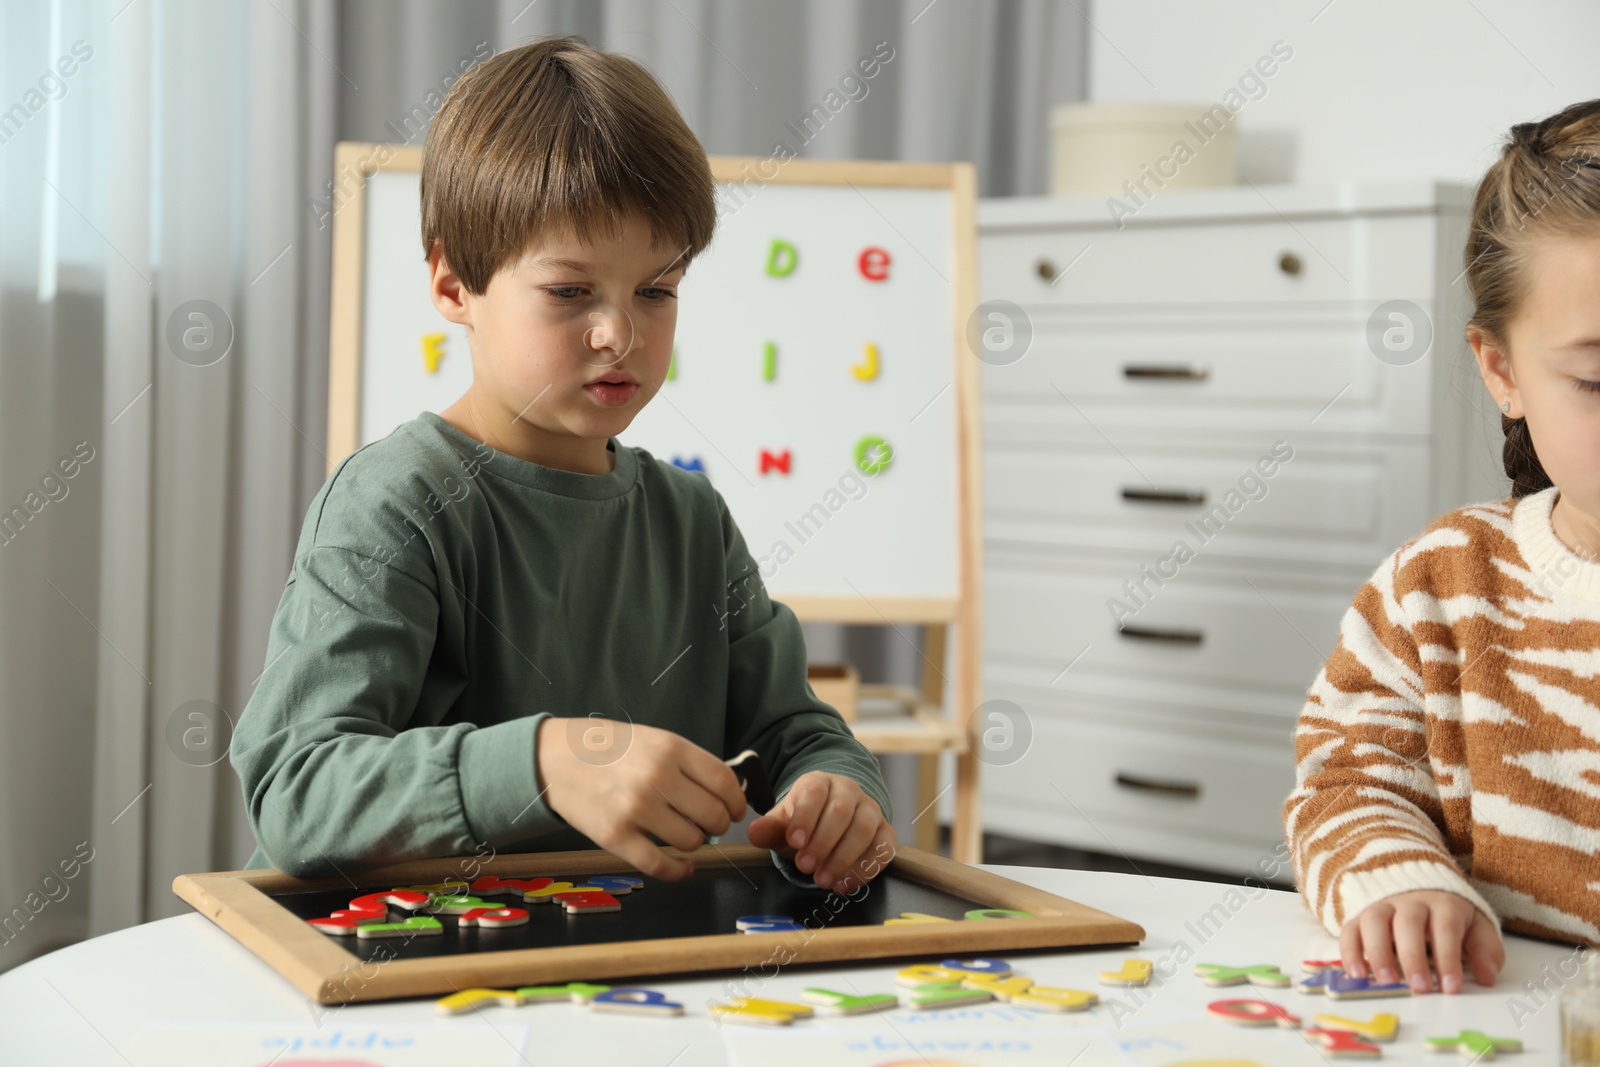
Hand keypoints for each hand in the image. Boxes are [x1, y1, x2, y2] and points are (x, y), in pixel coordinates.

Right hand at [535, 718, 745, 879]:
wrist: (555, 759)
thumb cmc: (610, 749)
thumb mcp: (654, 740)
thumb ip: (689, 763)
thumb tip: (728, 794)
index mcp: (670, 748)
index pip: (724, 781)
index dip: (737, 802)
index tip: (736, 811)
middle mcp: (656, 777)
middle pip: (713, 814)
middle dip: (719, 825)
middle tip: (710, 825)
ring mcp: (635, 808)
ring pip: (691, 841)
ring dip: (696, 844)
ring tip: (685, 835)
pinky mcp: (615, 836)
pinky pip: (660, 866)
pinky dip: (679, 872)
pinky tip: (683, 868)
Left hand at [746, 771, 895, 892]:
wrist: (829, 821)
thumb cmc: (804, 823)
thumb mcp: (783, 824)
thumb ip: (769, 829)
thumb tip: (753, 832)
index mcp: (819, 783)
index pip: (814, 793)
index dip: (805, 817)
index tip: (794, 842)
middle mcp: (848, 791)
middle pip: (841, 811)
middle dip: (823, 842)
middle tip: (805, 867)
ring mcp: (870, 810)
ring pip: (864, 829)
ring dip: (843, 858)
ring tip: (823, 881)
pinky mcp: (885, 831)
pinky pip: (883, 848)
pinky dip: (865, 869)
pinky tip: (844, 885)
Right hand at [1340, 890, 1504, 993]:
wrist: (1419, 889)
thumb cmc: (1450, 918)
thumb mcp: (1477, 928)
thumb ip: (1486, 950)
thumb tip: (1487, 976)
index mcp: (1443, 904)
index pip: (1445, 928)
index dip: (1448, 958)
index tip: (1451, 988)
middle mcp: (1409, 902)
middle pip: (1407, 922)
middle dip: (1413, 956)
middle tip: (1419, 988)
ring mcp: (1382, 907)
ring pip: (1374, 921)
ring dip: (1378, 952)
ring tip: (1386, 982)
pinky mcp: (1360, 917)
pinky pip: (1350, 929)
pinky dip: (1350, 951)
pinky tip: (1357, 975)